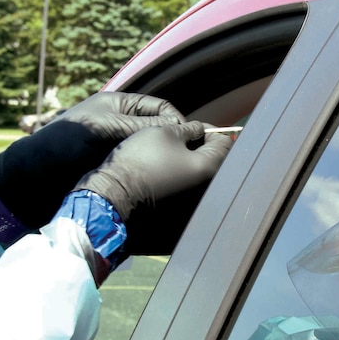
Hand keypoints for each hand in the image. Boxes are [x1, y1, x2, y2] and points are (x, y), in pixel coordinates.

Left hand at [0, 92, 183, 228]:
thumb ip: (144, 126)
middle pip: (159, 129)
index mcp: (119, 105)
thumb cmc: (65, 142)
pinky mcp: (113, 167)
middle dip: (172, 141)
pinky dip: (149, 172)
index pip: (160, 107)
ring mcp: (117, 146)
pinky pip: (138, 166)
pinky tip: (159, 181)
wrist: (34, 174)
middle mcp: (121, 123)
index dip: (176, 121)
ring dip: (162, 158)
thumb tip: (180, 128)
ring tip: (176, 171)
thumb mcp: (108, 128)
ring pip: (150, 150)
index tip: (189, 139)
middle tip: (187, 159)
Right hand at [75, 122, 233, 254]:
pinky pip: (186, 189)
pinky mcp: (180, 212)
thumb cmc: (140, 160)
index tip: (192, 127)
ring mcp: (193, 203)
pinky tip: (162, 171)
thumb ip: (189, 129)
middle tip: (180, 139)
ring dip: (189, 162)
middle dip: (200, 147)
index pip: (224, 143)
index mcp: (208, 168)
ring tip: (168, 154)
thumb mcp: (165, 133)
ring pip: (199, 176)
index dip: (209, 130)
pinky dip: (180, 178)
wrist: (114, 195)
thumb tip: (199, 129)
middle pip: (213, 161)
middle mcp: (206, 189)